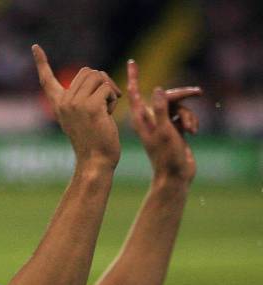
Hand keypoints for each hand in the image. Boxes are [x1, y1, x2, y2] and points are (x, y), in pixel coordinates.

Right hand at [32, 44, 120, 169]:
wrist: (95, 161)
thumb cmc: (93, 141)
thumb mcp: (82, 116)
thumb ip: (82, 97)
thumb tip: (96, 75)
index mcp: (59, 105)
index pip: (47, 81)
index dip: (42, 63)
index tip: (35, 47)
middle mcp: (64, 103)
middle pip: (87, 71)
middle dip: (101, 82)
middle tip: (104, 103)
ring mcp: (76, 104)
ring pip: (98, 76)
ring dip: (109, 90)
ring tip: (106, 110)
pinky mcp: (91, 107)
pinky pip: (107, 88)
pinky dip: (114, 99)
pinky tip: (109, 115)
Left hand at [127, 59, 201, 182]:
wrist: (175, 176)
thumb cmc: (166, 156)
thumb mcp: (164, 131)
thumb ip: (160, 109)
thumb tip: (158, 88)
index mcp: (142, 120)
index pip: (135, 94)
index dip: (134, 77)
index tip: (131, 61)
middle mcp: (150, 120)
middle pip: (165, 96)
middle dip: (182, 95)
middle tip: (198, 92)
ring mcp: (162, 125)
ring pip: (178, 107)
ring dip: (188, 115)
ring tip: (192, 129)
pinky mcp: (174, 130)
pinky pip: (184, 116)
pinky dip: (191, 121)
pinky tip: (194, 132)